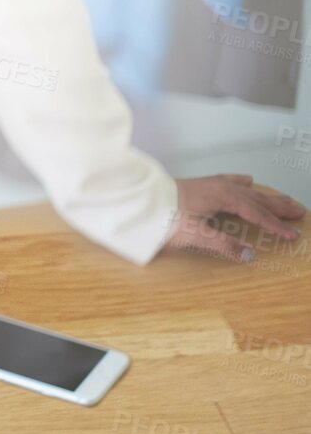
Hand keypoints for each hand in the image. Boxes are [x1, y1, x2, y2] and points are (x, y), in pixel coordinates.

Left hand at [166, 174, 305, 262]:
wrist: (138, 200)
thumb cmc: (163, 217)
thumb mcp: (195, 234)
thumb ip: (223, 244)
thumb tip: (250, 254)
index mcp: (222, 197)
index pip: (256, 213)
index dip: (275, 225)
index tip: (293, 235)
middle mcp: (219, 187)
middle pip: (256, 198)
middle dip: (278, 207)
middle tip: (299, 211)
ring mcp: (209, 184)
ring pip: (245, 190)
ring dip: (265, 196)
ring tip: (283, 199)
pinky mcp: (200, 185)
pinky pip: (228, 181)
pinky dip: (241, 182)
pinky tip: (247, 179)